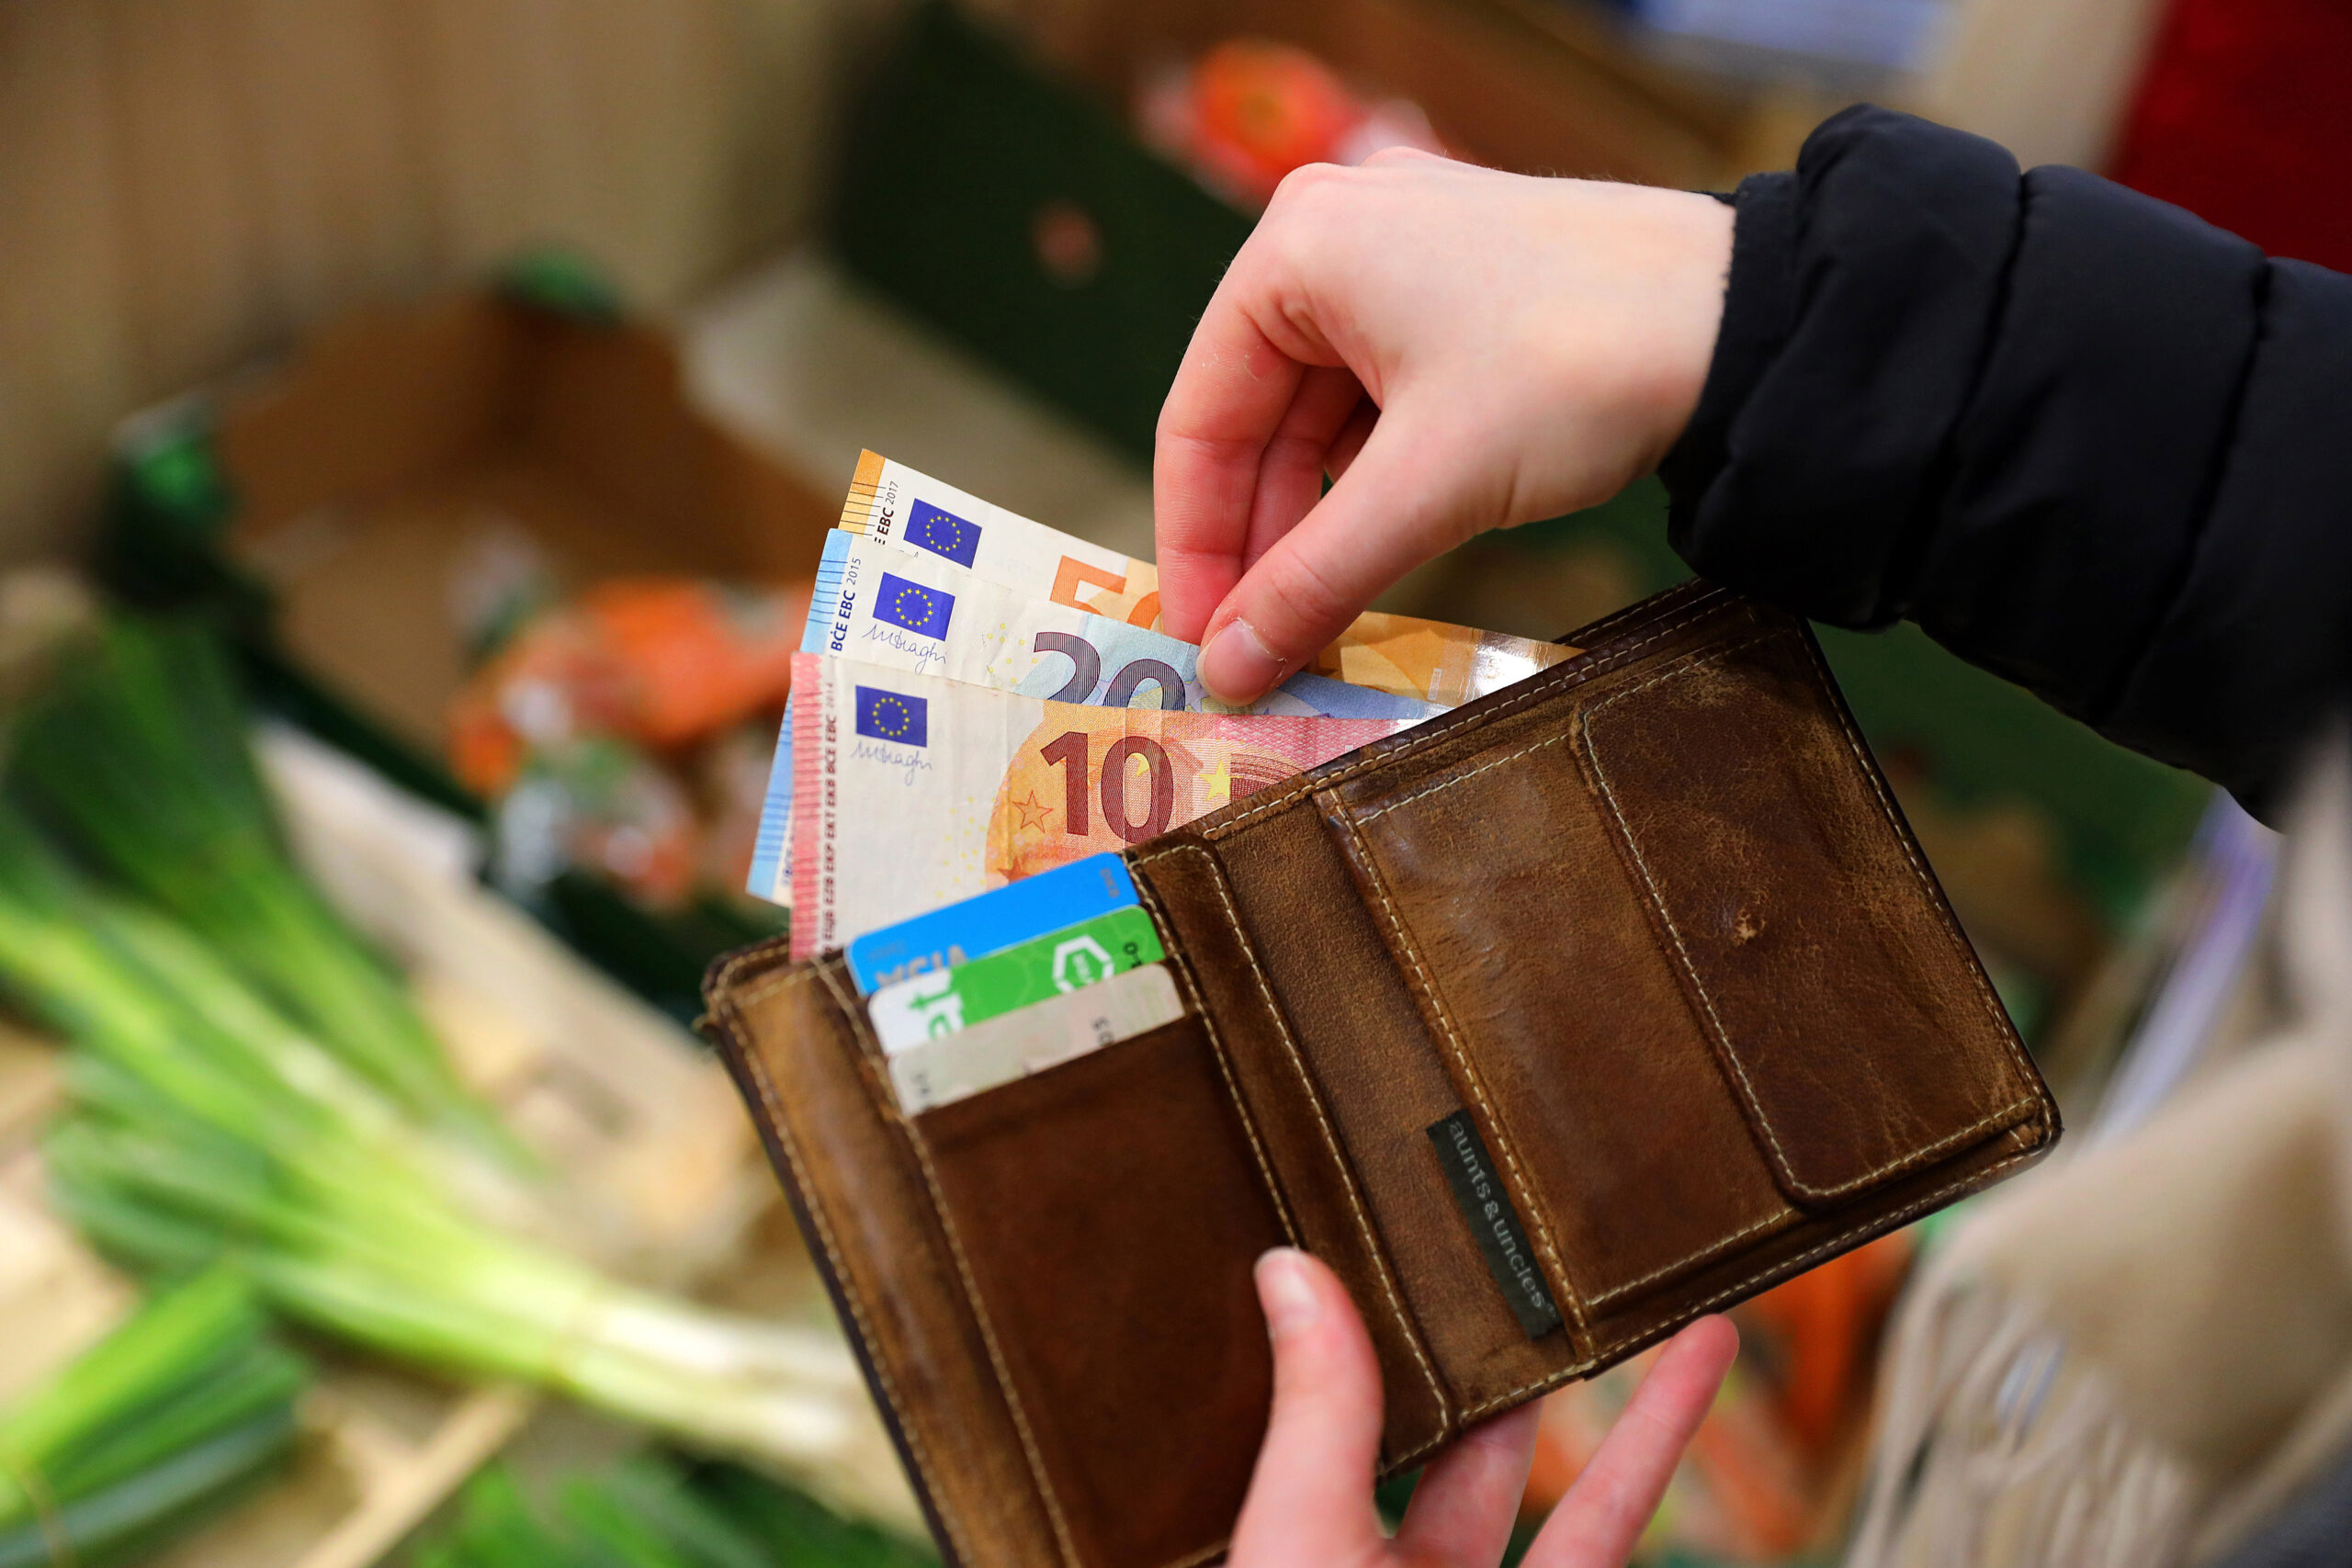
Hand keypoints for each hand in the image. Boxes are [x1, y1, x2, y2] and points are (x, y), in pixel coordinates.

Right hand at [1154, 150, 1733, 703]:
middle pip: (1256, 419)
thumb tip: (1227, 670)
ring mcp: (1405, 260)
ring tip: (1316, 617)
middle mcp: (1339, 235)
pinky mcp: (1465, 296)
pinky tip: (1375, 553)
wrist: (1751, 321)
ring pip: (1320, 418)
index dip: (1195, 543)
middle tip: (1257, 647)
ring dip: (1317, 521)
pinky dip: (1373, 482)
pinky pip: (1381, 401)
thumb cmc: (1580, 364)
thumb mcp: (1427, 487)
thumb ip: (1312, 581)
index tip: (1200, 640)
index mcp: (1298, 247)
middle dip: (1258, 541)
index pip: (1200, 416)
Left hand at [1233, 1248, 1735, 1567]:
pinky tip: (1698, 1397)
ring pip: (1584, 1517)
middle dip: (1536, 1370)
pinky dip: (1654, 1472)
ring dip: (1649, 1423)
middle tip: (1569, 1264)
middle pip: (1487, 1461)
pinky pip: (1612, 1544)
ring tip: (1696, 1321)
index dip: (1394, 1346)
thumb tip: (1287, 1267)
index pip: (1358, 1429)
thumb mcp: (1300, 1548)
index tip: (1421, 1254)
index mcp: (1321, 1559)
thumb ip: (1315, 1421)